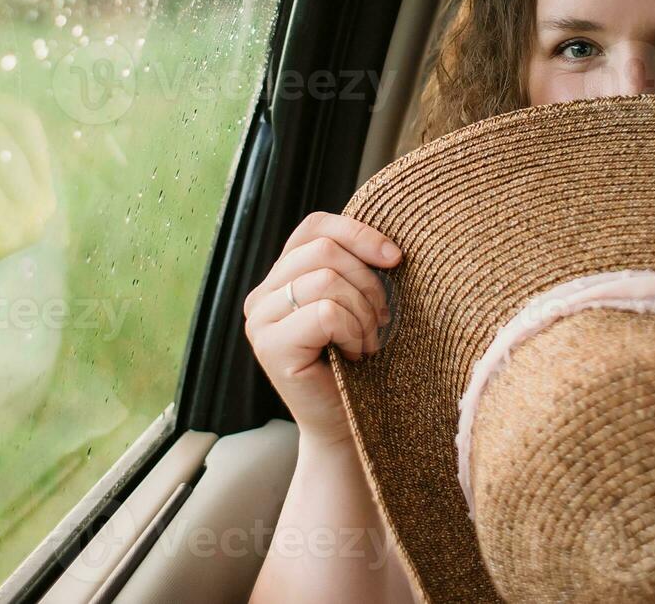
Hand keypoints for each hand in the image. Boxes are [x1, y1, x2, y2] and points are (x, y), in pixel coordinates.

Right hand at [243, 212, 398, 446]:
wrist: (349, 427)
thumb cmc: (360, 366)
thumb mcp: (358, 303)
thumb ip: (354, 268)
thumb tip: (390, 246)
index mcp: (281, 277)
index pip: (315, 226)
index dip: (358, 233)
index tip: (395, 258)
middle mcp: (261, 295)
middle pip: (324, 250)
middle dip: (368, 282)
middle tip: (380, 320)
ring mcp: (260, 321)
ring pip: (326, 279)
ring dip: (363, 312)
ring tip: (367, 341)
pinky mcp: (271, 347)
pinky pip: (326, 313)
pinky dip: (354, 332)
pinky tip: (355, 355)